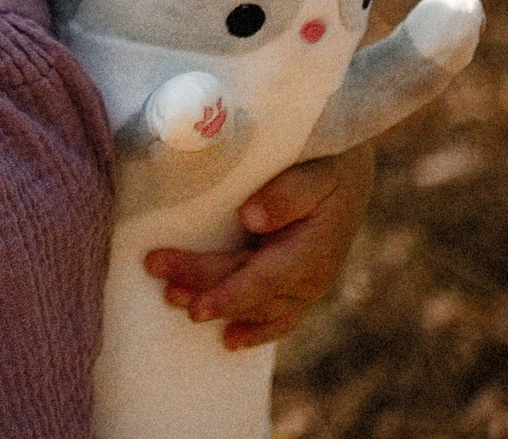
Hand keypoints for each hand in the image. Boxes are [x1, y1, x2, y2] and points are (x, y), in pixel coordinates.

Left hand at [142, 142, 372, 348]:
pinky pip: (277, 317)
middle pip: (251, 292)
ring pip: (259, 309)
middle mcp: (312, 278)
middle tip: (158, 274)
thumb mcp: (315, 172)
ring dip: (218, 307)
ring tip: (172, 297)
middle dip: (202, 286)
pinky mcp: (300, 288)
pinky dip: (254, 331)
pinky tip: (229, 340)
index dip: (228, 294)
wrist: (349, 173)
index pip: (264, 281)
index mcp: (314, 251)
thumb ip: (287, 193)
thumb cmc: (327, 166)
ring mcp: (307, 288)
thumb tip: (252, 218)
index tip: (194, 305)